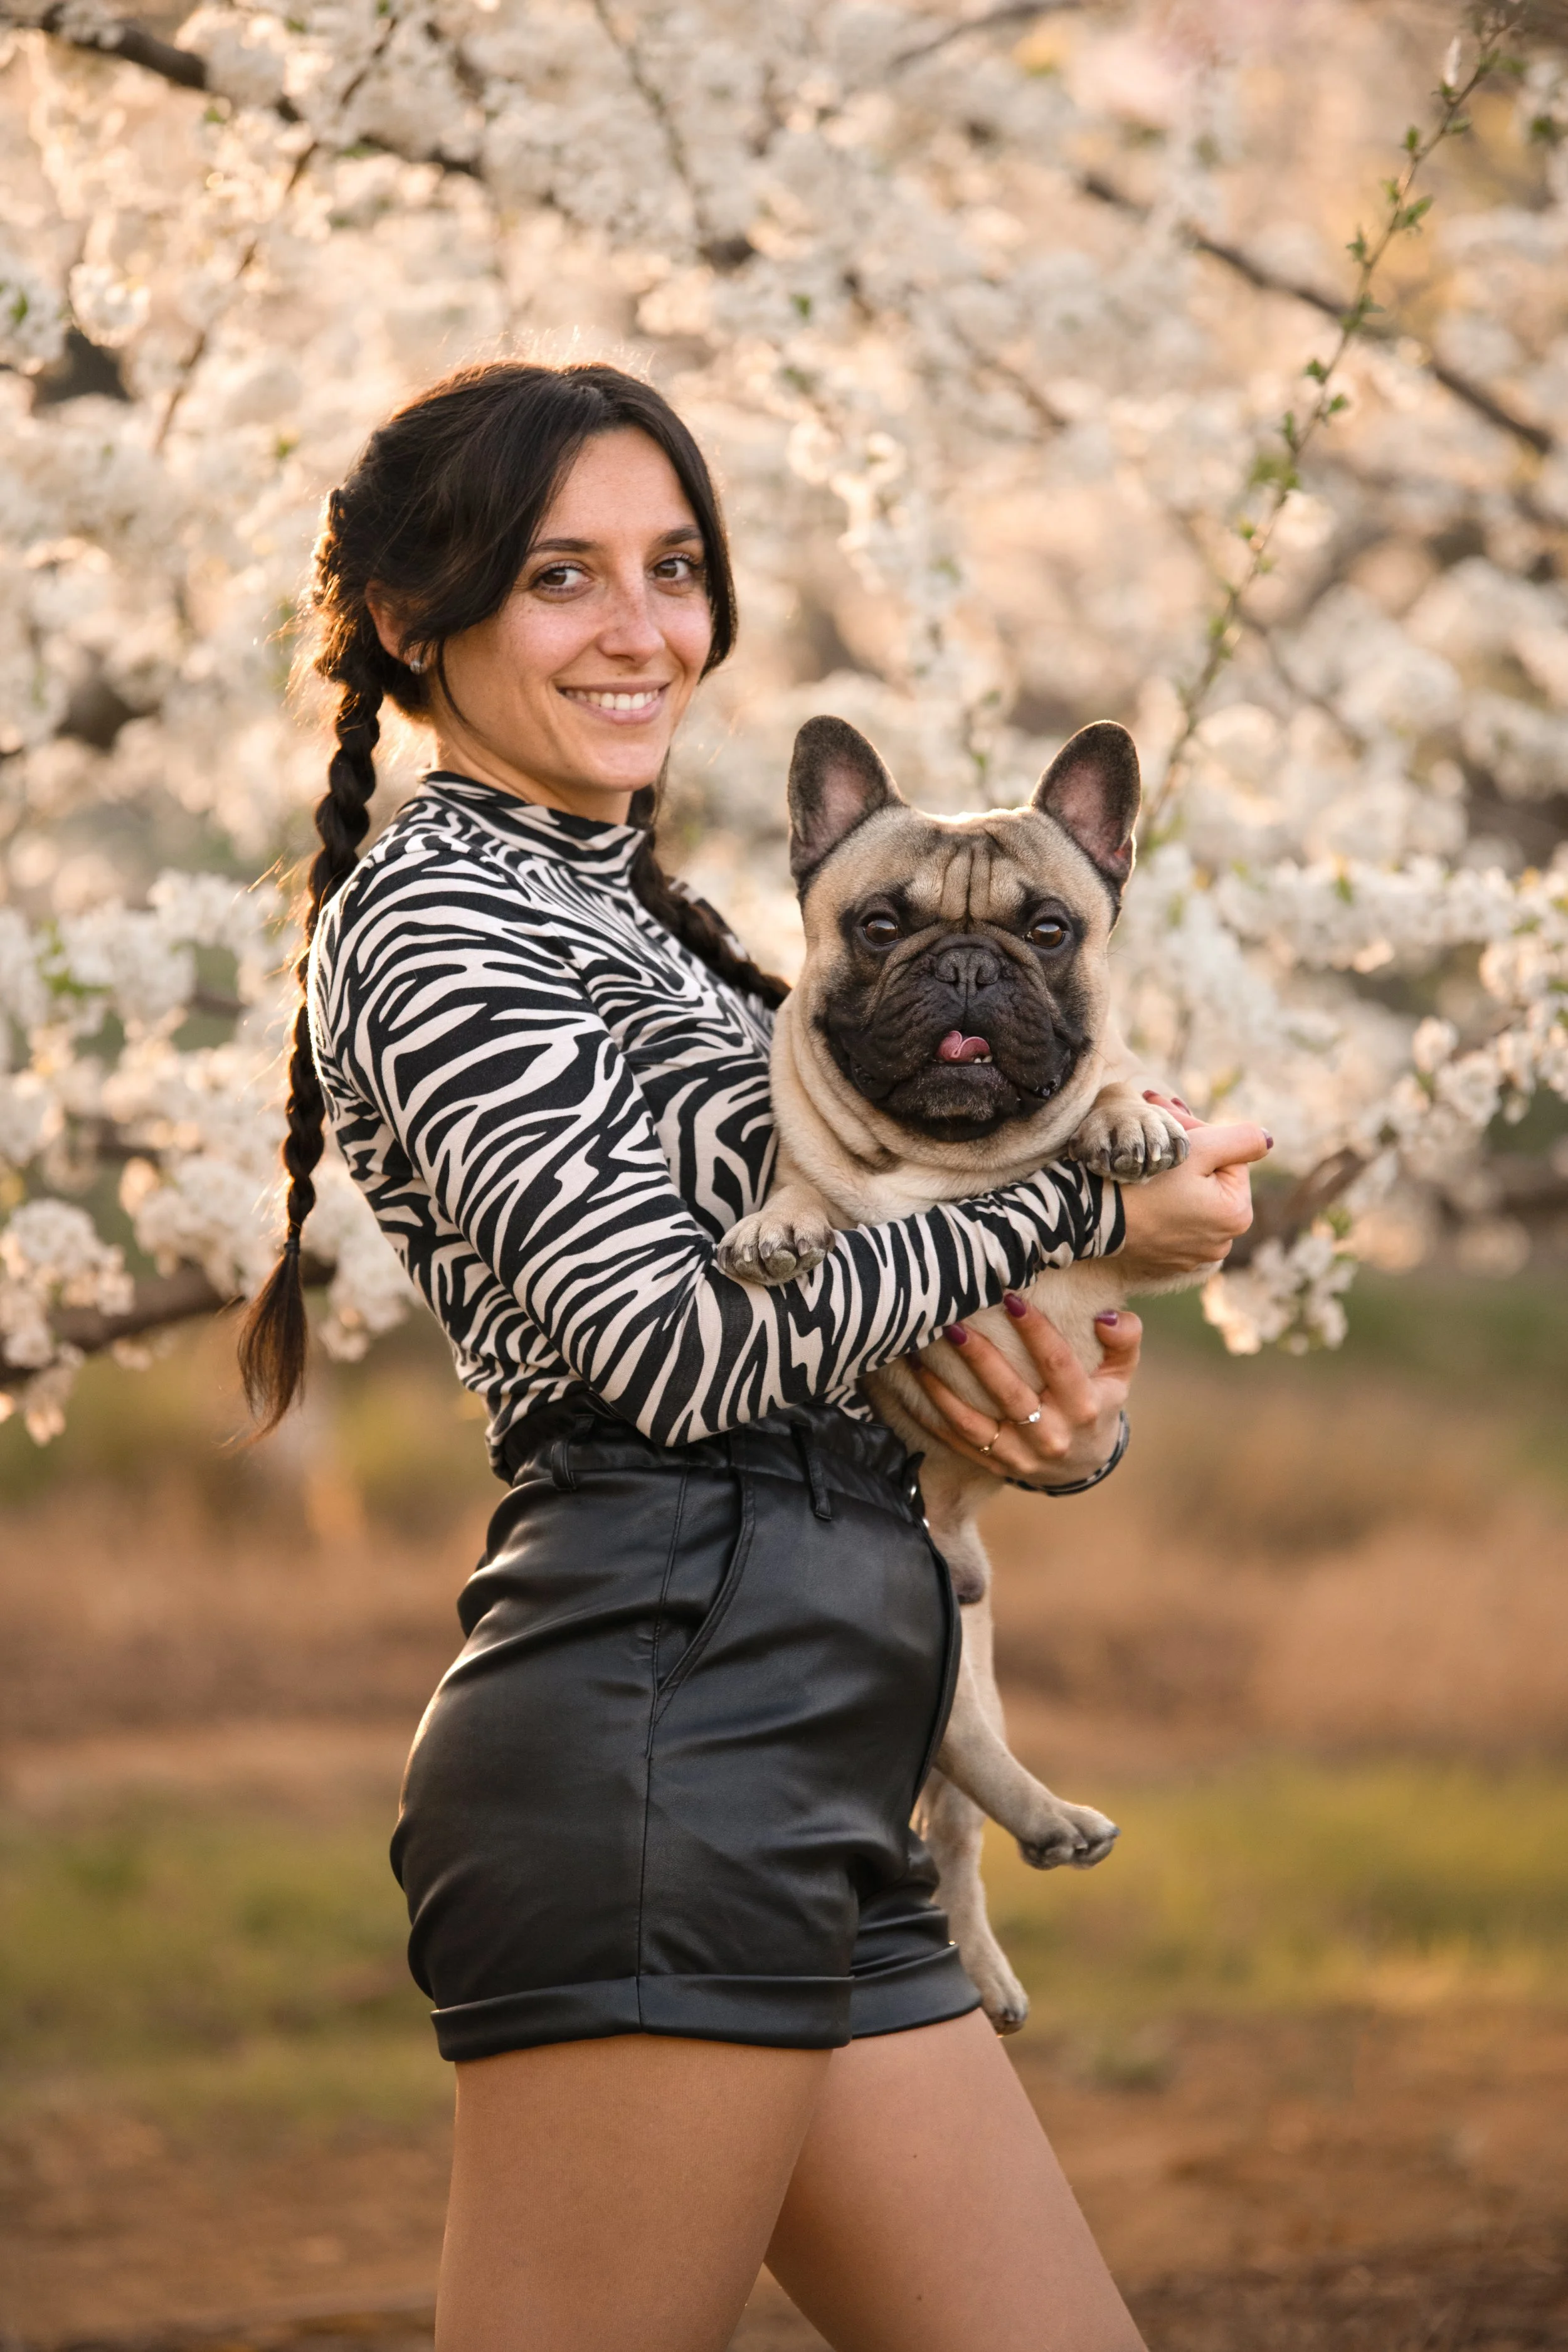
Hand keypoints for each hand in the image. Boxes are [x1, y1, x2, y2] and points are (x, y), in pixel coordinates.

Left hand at [902, 1293, 1140, 1487]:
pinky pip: (955, 1439)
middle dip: (979, 1356)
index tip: (1010, 1298)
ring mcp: (1019, 1456)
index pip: (1058, 1363)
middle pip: (1010, 1393)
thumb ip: (1123, 1341)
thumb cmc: (1098, 1401)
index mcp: (1085, 1408)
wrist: (1083, 1465)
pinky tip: (912, 1380)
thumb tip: (1107, 1316)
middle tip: (953, 1322)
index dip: (1035, 1330)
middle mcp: (1051, 1436)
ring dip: (942, 1386)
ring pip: (973, 1421)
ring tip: (918, 1350)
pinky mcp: (993, 1464)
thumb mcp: (1120, 1374)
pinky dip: (929, 1411)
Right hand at [1115, 1094, 1270, 1282]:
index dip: (1200, 1134)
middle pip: (1211, 1180)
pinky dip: (1161, 1204)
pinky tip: (1140, 1189)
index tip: (1168, 1118)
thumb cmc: (1146, 1180)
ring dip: (1175, 1177)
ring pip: (1192, 1200)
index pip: (1229, 1158)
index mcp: (1237, 1215)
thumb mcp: (1198, 1149)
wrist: (1092, 1217)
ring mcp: (1193, 1255)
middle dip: (1188, 1154)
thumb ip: (1241, 1139)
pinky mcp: (1166, 1260)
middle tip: (1156, 1129)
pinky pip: (1172, 1222)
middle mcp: (1222, 1243)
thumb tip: (1268, 1140)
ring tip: (1147, 1157)